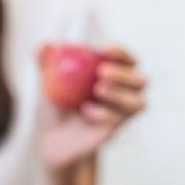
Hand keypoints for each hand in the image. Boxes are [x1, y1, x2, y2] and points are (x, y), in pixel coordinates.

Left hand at [39, 45, 145, 168]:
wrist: (50, 139)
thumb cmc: (53, 106)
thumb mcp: (46, 82)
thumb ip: (45, 62)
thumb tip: (44, 45)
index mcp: (112, 76)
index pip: (127, 61)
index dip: (122, 53)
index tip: (106, 48)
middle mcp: (122, 95)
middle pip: (141, 81)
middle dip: (125, 74)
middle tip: (102, 72)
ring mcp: (120, 115)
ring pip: (138, 103)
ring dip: (121, 94)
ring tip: (98, 90)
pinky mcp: (113, 131)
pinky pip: (118, 120)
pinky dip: (104, 113)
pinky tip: (85, 111)